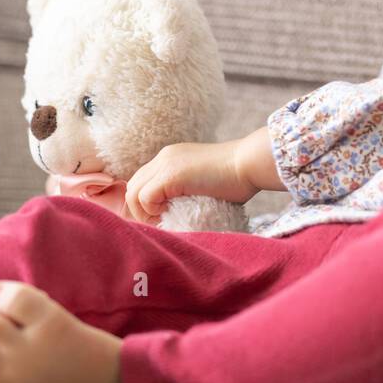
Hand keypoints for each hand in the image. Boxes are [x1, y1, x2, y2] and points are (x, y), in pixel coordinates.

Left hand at [124, 141, 257, 225]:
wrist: (250, 163)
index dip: (146, 204)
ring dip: (144, 213)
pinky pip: (145, 197)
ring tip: (164, 222)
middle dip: (140, 211)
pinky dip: (152, 210)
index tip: (162, 219)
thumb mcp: (204, 182)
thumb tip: (176, 214)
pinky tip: (170, 213)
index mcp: (171, 158)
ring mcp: (166, 163)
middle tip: (160, 225)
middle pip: (133, 186)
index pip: (142, 181)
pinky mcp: (171, 174)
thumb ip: (187, 191)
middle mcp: (164, 157)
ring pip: (133, 192)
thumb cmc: (238, 178)